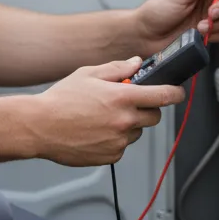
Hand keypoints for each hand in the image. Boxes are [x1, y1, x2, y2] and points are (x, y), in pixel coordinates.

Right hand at [31, 57, 185, 165]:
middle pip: (153, 116)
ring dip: (128, 124)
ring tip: (102, 117)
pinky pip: (122, 146)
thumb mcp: (88, 74)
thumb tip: (136, 63)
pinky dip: (115, 139)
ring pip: (136, 132)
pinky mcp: (110, 156)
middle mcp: (124, 121)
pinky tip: (95, 131)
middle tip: (128, 103)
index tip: (178, 92)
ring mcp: (118, 141)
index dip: (175, 93)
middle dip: (147, 108)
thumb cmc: (60, 99)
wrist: (39, 126)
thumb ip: (117, 68)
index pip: (163, 96)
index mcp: (122, 98)